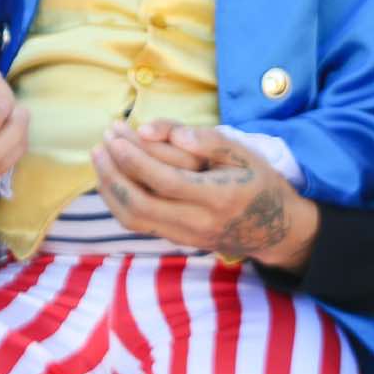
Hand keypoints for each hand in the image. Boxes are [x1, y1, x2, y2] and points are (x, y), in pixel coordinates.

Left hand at [90, 121, 305, 261]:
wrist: (275, 230)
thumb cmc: (259, 183)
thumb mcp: (245, 154)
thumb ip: (208, 141)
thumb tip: (170, 133)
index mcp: (218, 197)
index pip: (165, 181)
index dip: (134, 160)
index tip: (114, 137)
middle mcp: (198, 222)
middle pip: (141, 205)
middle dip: (113, 175)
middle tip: (99, 146)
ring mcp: (185, 236)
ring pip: (134, 220)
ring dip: (109, 190)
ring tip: (98, 160)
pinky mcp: (177, 240)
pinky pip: (139, 225)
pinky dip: (119, 202)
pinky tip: (111, 179)